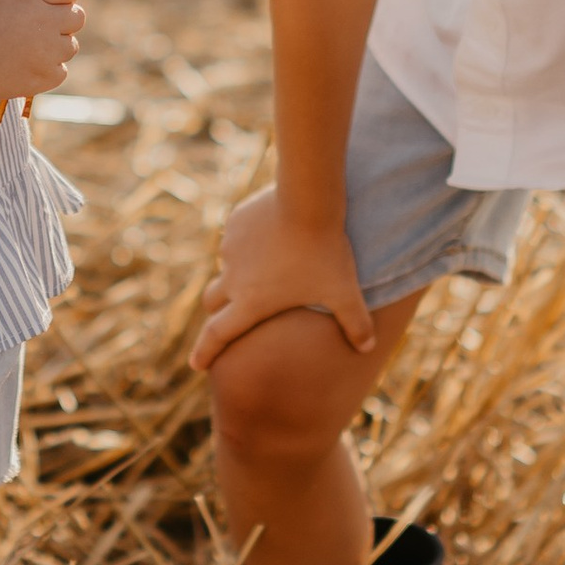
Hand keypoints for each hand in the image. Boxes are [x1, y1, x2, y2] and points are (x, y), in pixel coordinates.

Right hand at [0, 0, 83, 111]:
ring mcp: (46, 52)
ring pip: (70, 46)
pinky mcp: (44, 78)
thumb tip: (66, 4)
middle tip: (33, 29)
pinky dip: (46, 70)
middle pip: (76, 17)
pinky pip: (60, 71)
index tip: (40, 4)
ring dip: (53, 47)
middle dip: (59, 21)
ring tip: (23, 49)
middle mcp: (44, 21)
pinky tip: (22, 66)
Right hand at [190, 189, 373, 374]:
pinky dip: (248, 243)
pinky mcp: (235, 221)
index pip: (218, 334)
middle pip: (212, 301)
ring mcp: (231, 247)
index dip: (205, 352)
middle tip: (226, 316)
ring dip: (239, 272)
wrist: (308, 199)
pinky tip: (272, 235)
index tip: (196, 365)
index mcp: (251, 302)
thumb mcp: (344, 291)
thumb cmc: (325, 251)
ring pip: (228, 266)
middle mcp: (233, 277)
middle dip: (217, 311)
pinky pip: (237, 237)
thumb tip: (368, 348)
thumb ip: (356, 324)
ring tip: (267, 266)